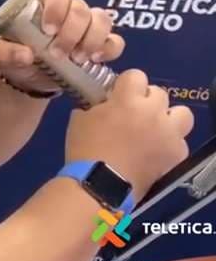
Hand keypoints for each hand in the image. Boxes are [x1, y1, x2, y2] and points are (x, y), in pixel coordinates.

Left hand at [0, 0, 125, 93]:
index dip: (56, 9)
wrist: (27, 78)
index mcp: (44, 4)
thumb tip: (26, 54)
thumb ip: (8, 53)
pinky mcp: (99, 46)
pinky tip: (95, 59)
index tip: (48, 31)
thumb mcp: (2, 54)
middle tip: (58, 53)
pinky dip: (109, 48)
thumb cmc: (15, 56)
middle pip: (81, 8)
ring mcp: (86, 27)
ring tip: (76, 58)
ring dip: (91, 39)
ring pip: (102, 19)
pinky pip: (115, 41)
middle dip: (72, 32)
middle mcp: (68, 11)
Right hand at [66, 69, 193, 202]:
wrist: (100, 185)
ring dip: (167, 117)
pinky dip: (168, 144)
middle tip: (131, 115)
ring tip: (153, 129)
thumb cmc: (84, 150)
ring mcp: (168, 133)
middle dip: (145, 101)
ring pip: (181, 113)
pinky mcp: (177, 153)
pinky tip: (154, 152)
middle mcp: (153, 112)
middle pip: (158, 93)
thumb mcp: (80, 120)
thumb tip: (102, 104)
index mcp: (127, 100)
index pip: (136, 75)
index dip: (125, 85)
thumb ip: (96, 106)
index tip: (116, 95)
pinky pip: (179, 141)